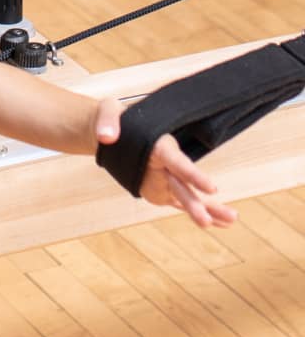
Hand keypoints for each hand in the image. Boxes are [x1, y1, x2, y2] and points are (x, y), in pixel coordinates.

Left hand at [94, 98, 237, 228]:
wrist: (111, 130)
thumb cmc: (111, 118)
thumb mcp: (107, 112)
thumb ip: (107, 123)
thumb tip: (106, 136)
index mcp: (160, 144)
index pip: (178, 161)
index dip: (193, 175)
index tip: (212, 188)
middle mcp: (167, 163)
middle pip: (184, 185)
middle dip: (198, 202)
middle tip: (215, 219)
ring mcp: (166, 178)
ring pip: (187, 196)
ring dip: (206, 210)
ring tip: (230, 222)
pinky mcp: (160, 189)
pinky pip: (178, 203)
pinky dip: (193, 213)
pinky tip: (215, 224)